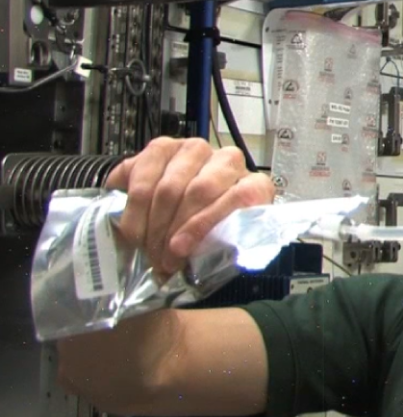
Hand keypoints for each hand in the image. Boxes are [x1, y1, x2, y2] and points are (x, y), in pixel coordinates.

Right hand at [105, 137, 274, 278]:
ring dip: (153, 223)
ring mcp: (196, 150)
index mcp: (254, 185)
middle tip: (161, 258)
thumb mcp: (219, 244)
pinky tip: (133, 229)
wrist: (176, 208)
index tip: (181, 250)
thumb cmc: (205, 231)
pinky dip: (135, 208)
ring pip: (170, 186)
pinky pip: (144, 176)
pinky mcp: (164, 147)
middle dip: (174, 230)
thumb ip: (216, 249)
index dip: (207, 224)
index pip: (242, 196)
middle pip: (201, 190)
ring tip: (146, 247)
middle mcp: (229, 161)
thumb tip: (193, 269)